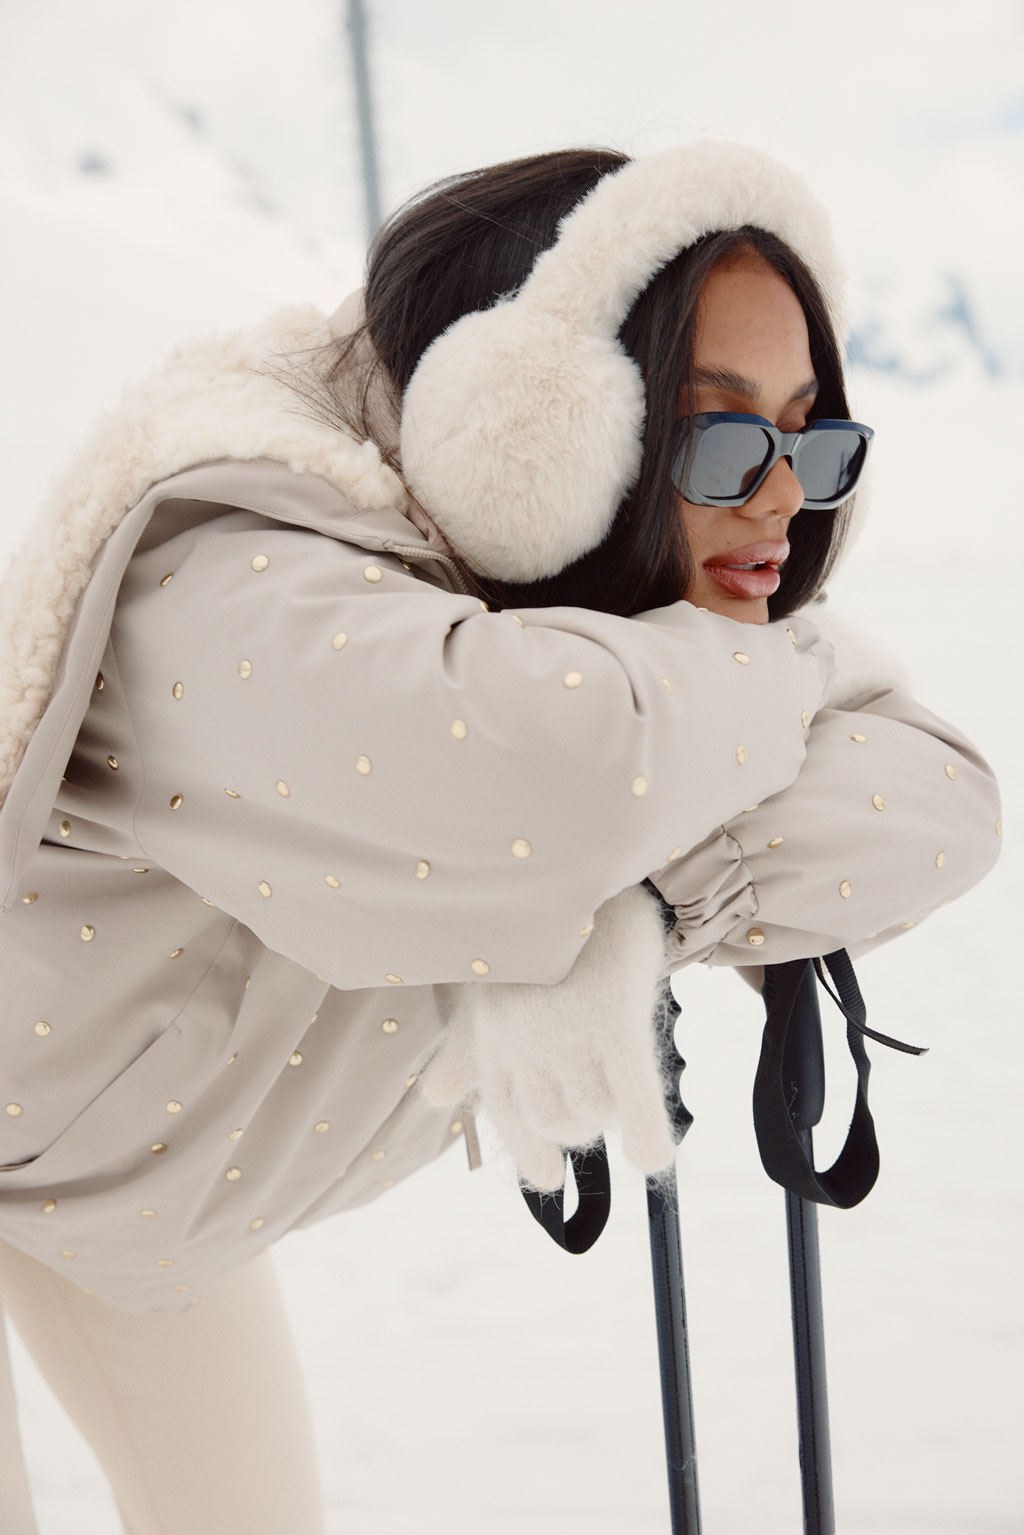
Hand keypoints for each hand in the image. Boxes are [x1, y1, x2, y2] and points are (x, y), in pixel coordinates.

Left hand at [419, 884, 678, 1190]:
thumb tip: (431, 1099)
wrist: (584, 859)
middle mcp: (520, 1040)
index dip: (528, 1152)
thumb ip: (463, 1049)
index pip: (505, 1112)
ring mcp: (564, 1031)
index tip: (549, 1178)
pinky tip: (653, 1159)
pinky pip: (635, 1096)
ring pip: (594, 1112)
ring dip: (614, 1112)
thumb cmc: (538, 925)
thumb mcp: (487, 987)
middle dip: (579, 1123)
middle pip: (556, 1120)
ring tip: (627, 1086)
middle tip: (602, 1105)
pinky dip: (646, 1133)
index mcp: (490, 1032)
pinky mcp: (611, 1019)